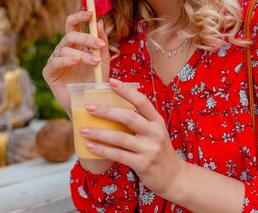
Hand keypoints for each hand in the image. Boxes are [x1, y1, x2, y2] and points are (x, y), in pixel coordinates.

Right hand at [43, 11, 109, 114]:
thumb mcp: (104, 62)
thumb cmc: (96, 82)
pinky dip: (66, 59)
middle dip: (86, 37)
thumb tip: (100, 23)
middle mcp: (65, 49)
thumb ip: (102, 43)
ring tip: (95, 61)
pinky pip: (55, 61)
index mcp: (77, 44)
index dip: (80, 16)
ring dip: (82, 53)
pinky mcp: (49, 72)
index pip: (74, 24)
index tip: (91, 13)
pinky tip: (76, 61)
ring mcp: (56, 60)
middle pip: (70, 34)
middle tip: (99, 45)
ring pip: (66, 48)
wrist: (88, 104)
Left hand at [79, 78, 185, 198]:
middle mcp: (155, 133)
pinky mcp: (143, 164)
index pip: (141, 101)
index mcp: (156, 121)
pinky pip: (118, 155)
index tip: (111, 81)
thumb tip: (111, 109)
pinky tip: (90, 146)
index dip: (126, 91)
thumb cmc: (158, 150)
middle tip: (88, 107)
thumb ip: (138, 121)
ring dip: (99, 132)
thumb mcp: (154, 132)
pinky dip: (102, 150)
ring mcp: (149, 149)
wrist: (174, 176)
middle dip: (106, 111)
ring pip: (120, 137)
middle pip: (128, 117)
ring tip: (83, 129)